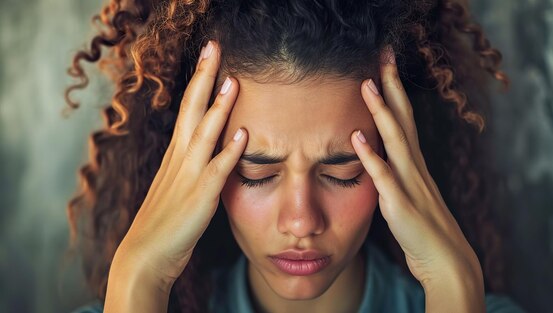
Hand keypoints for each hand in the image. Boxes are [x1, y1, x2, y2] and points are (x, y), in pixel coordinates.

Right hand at [110, 41, 246, 287]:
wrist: (145, 256)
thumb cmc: (164, 224)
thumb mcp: (176, 186)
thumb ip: (192, 166)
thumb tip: (211, 150)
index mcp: (176, 155)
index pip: (188, 108)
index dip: (199, 81)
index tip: (210, 56)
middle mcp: (180, 159)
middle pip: (191, 109)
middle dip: (204, 77)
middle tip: (213, 47)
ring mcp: (188, 177)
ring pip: (204, 133)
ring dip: (219, 107)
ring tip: (233, 80)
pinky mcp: (199, 198)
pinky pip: (217, 170)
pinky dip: (229, 152)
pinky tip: (243, 135)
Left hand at [350, 46, 484, 310]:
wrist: (446, 263)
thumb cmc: (424, 229)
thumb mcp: (408, 194)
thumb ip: (394, 174)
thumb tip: (376, 155)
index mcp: (415, 164)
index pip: (404, 119)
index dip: (395, 91)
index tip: (385, 63)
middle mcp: (415, 168)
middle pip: (404, 119)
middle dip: (393, 86)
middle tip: (383, 53)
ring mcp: (411, 185)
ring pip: (397, 141)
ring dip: (382, 112)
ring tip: (367, 84)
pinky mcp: (401, 207)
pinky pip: (385, 179)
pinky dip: (372, 157)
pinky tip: (357, 138)